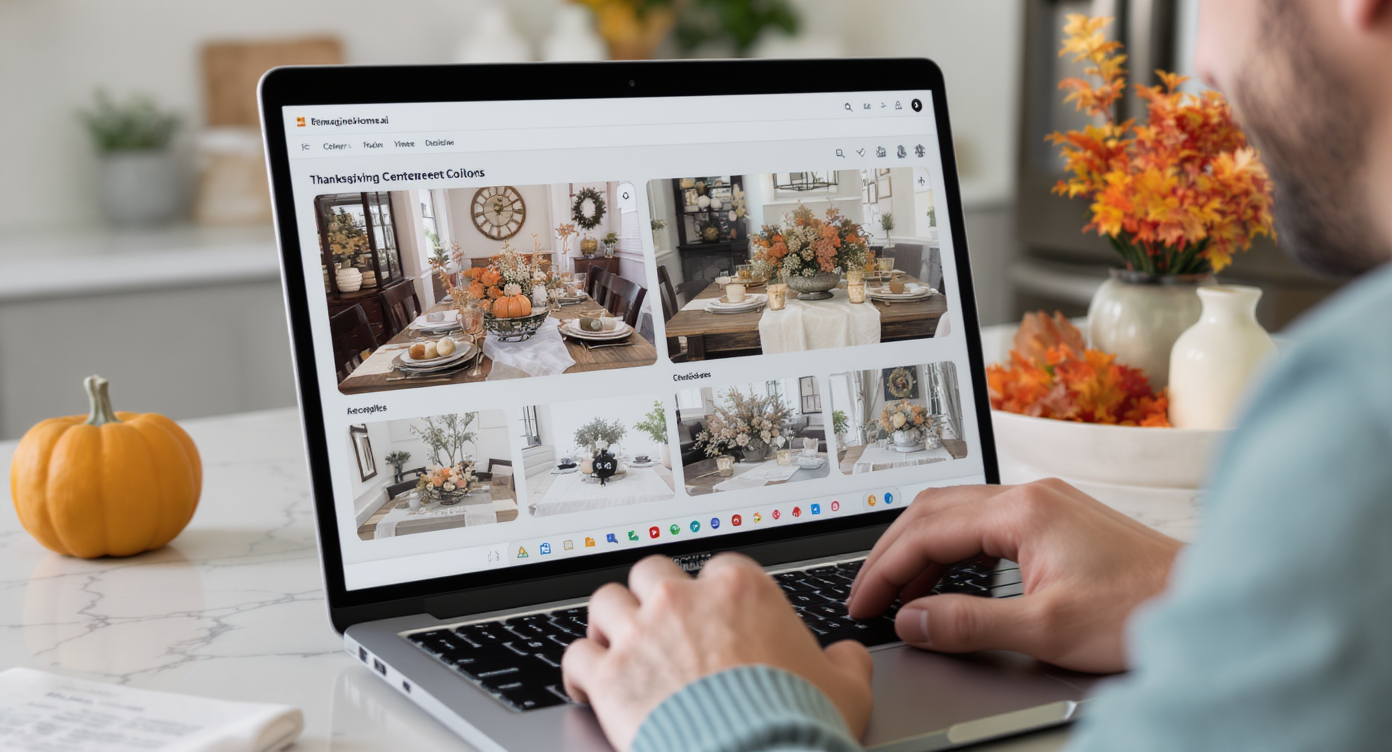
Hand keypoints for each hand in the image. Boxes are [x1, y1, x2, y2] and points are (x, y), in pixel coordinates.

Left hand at [563, 554, 873, 751]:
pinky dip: (579, 671)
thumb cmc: (798, 724)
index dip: (712, 594)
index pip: (716, 569)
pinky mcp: (610, 675)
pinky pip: (576, 656)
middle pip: (652, 574)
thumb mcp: (845, 689)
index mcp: (741, 591)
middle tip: (658, 623)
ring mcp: (642, 634)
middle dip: (653, 597)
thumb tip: (848, 658)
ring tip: (615, 643)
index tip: (713, 615)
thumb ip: (844, 662)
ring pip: (606, 602)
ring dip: (609, 623)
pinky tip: (587, 685)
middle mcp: (685, 601)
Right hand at [847, 479, 1181, 672]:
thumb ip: (967, 623)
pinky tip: (947, 578)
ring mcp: (1046, 503)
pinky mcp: (1058, 518)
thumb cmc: (1140, 611)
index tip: (863, 601)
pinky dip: (952, 550)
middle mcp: (1031, 495)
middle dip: (892, 552)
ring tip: (899, 591)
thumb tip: (912, 620)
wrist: (1206, 602)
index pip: (928, 532)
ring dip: (920, 549)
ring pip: (958, 512)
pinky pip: (984, 522)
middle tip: (867, 593)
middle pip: (934, 510)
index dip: (884, 569)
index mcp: (1023, 511)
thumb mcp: (1044, 629)